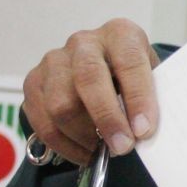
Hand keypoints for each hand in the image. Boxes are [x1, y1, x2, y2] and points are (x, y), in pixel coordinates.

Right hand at [21, 18, 158, 165]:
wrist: (103, 68)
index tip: (143, 130)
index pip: (128, 61)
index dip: (137, 97)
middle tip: (122, 147)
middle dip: (107, 118)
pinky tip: (83, 152)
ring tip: (102, 150)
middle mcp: (84, 43)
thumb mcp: (151, 80)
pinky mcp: (34, 82)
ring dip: (83, 135)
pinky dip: (64, 145)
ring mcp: (54, 61)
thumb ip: (150, 100)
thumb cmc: (131, 77)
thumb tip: (143, 134)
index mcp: (120, 34)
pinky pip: (42, 121)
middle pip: (88, 78)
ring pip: (60, 104)